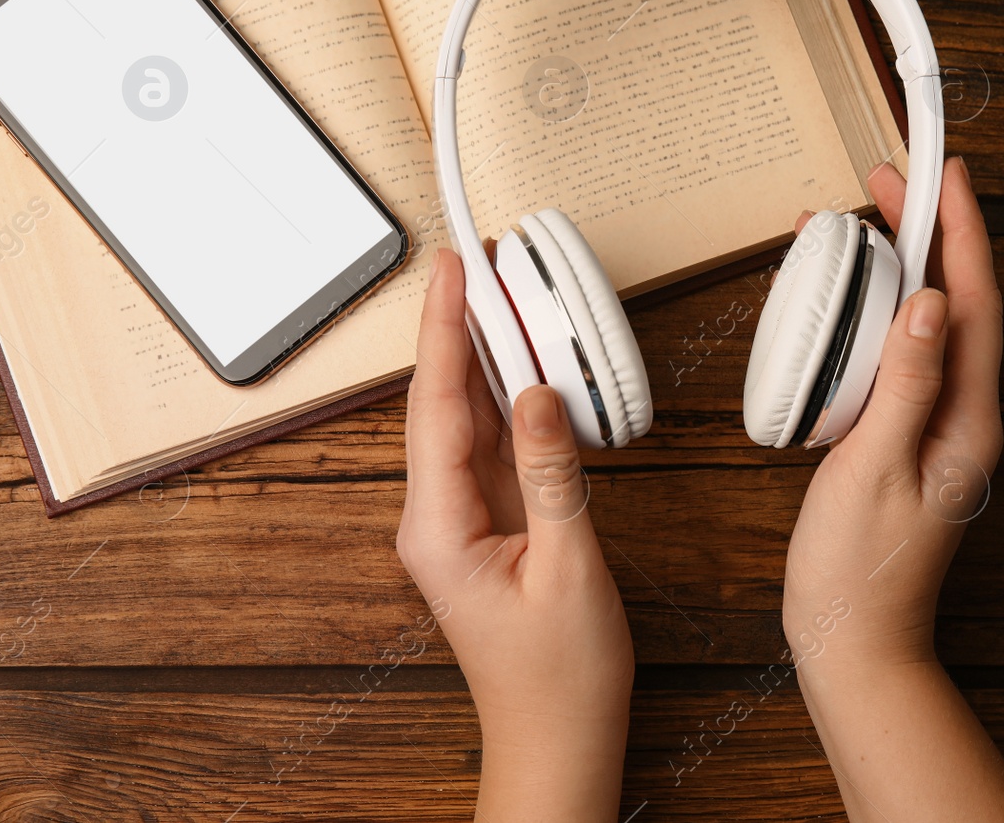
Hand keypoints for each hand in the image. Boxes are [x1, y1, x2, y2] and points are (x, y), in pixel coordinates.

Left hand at [398, 246, 632, 822]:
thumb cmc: (559, 677)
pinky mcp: (487, 525)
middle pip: (442, 401)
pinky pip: (491, 445)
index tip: (451, 270)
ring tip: (502, 295)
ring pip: (466, 419)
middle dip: (458, 327)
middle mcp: (435, 517)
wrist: (555, 740)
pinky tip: (524, 366)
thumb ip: (552, 476)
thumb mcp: (568, 569)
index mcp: (438, 528)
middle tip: (480, 262)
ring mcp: (459, 520)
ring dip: (483, 357)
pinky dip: (509, 400)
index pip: (436, 406)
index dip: (443, 329)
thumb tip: (538, 394)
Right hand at [782, 155, 1003, 669]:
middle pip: (954, 301)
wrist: (853, 639)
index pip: (973, 302)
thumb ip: (905, 382)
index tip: (945, 172)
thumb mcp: (875, 467)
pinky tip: (847, 304)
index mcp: (967, 418)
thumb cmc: (859, 566)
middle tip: (889, 179)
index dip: (961, 230)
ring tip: (863, 223)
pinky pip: (899, 355)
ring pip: (927, 324)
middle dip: (929, 232)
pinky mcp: (904, 437)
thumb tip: (930, 300)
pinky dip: (875, 315)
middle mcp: (961, 415)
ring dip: (900, 267)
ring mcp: (934, 426)